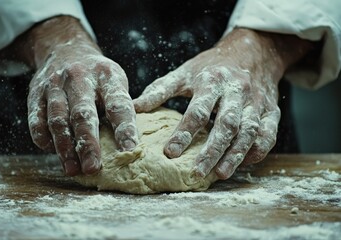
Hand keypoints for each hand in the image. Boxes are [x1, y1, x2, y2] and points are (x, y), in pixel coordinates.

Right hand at [0, 16, 137, 175]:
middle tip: (93, 168)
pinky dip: (43, 138)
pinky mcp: (35, 93)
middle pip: (83, 114)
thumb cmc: (97, 76)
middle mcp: (79, 77)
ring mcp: (55, 84)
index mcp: (106, 76)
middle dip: (88, 144)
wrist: (64, 49)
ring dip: (64, 147)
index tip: (130, 149)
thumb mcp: (114, 81)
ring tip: (72, 169)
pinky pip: (36, 119)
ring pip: (57, 119)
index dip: (125, 128)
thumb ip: (119, 108)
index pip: (117, 104)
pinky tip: (51, 152)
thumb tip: (128, 147)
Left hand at [134, 28, 312, 178]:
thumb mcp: (184, 72)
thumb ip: (159, 90)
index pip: (197, 111)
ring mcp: (256, 101)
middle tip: (197, 172)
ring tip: (220, 174)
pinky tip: (245, 162)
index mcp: (211, 81)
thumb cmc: (210, 67)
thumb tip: (133, 108)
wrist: (250, 52)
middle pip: (226, 124)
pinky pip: (268, 133)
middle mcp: (236, 91)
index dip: (184, 133)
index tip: (170, 153)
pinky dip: (258, 149)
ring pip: (249, 131)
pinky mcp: (271, 110)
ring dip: (235, 154)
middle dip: (212, 150)